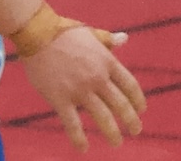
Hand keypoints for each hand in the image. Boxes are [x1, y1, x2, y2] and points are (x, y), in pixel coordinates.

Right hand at [20, 25, 144, 149]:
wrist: (39, 34)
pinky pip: (73, 124)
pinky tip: (84, 148)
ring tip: (117, 143)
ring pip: (102, 116)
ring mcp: (80, 90)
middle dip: (131, 120)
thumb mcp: (92, 34)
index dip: (138, 99)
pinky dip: (79, 138)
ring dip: (112, 132)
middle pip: (120, 103)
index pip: (130, 84)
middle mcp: (98, 77)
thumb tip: (125, 38)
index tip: (142, 110)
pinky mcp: (61, 99)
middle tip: (136, 131)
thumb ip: (109, 41)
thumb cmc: (64, 32)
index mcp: (107, 61)